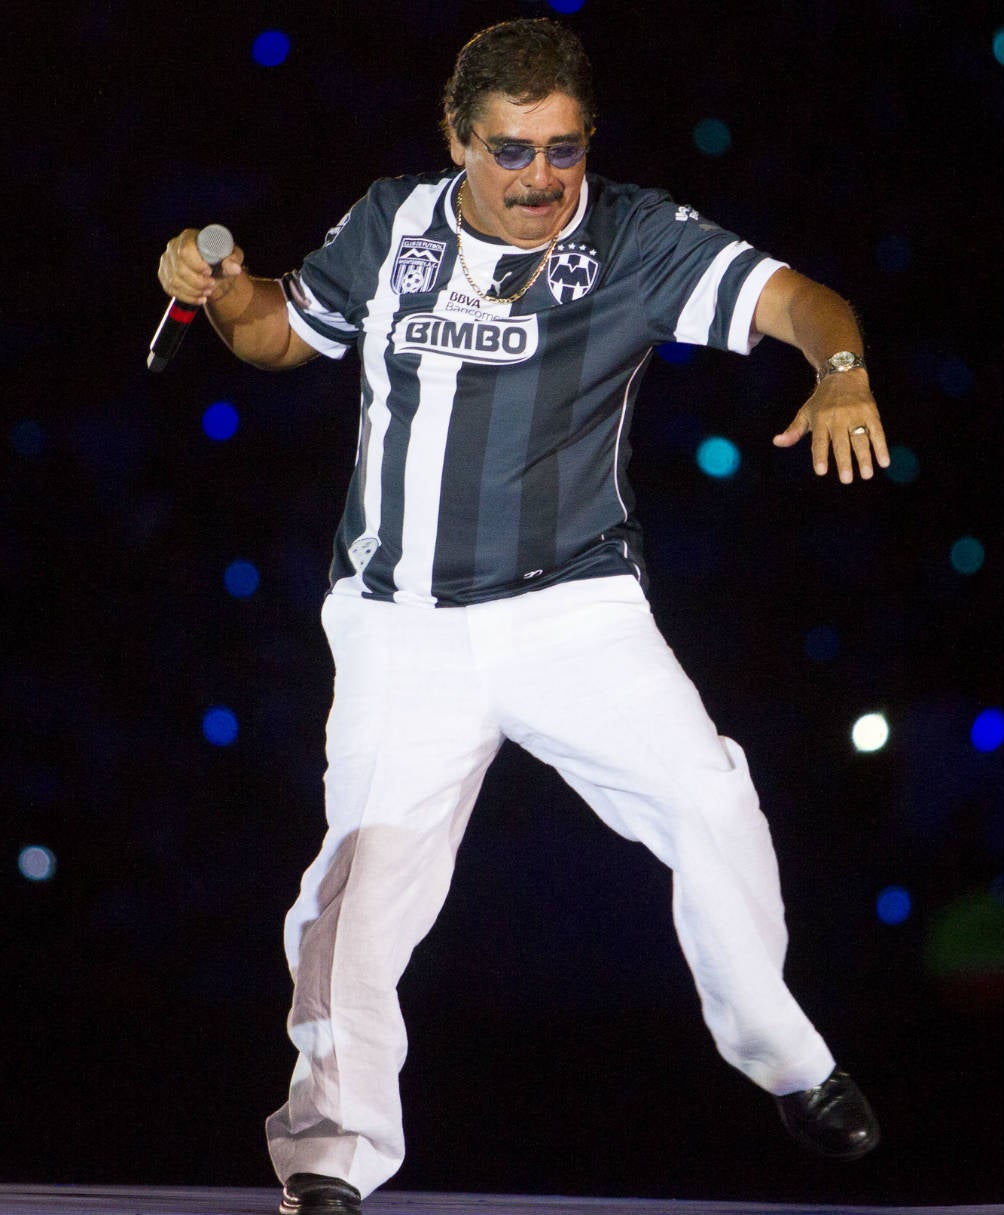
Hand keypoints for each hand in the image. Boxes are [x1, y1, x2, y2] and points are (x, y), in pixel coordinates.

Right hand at [157, 228, 244, 305]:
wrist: (214, 272)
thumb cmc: (222, 260)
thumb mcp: (232, 257)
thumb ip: (234, 260)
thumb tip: (235, 268)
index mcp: (189, 237)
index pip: (185, 250)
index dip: (196, 264)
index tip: (209, 272)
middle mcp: (173, 246)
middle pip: (179, 268)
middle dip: (197, 281)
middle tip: (211, 285)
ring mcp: (167, 261)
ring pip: (174, 281)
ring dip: (193, 291)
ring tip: (208, 292)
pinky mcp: (164, 275)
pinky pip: (171, 289)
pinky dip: (187, 297)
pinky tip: (200, 299)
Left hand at [772, 369, 889, 483]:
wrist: (843, 375)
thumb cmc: (821, 401)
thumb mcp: (805, 413)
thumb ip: (794, 431)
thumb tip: (777, 442)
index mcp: (820, 419)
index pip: (819, 441)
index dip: (820, 456)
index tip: (821, 471)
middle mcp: (838, 417)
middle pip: (841, 442)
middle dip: (844, 462)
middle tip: (846, 480)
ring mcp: (856, 415)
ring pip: (860, 438)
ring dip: (865, 457)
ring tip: (866, 475)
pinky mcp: (871, 413)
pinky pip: (877, 431)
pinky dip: (881, 446)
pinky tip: (884, 462)